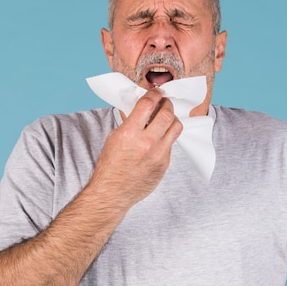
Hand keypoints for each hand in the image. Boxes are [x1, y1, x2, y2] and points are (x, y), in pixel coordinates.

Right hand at [90, 87, 182, 206]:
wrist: (112, 193)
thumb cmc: (110, 166)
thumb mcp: (114, 138)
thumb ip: (129, 122)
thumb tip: (140, 109)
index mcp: (129, 134)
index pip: (148, 104)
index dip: (154, 94)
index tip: (156, 92)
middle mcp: (146, 143)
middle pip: (167, 113)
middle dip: (167, 104)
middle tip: (164, 102)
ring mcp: (158, 155)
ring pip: (176, 127)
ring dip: (172, 118)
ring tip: (167, 117)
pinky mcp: (164, 165)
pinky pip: (171, 144)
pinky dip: (167, 137)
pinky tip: (160, 137)